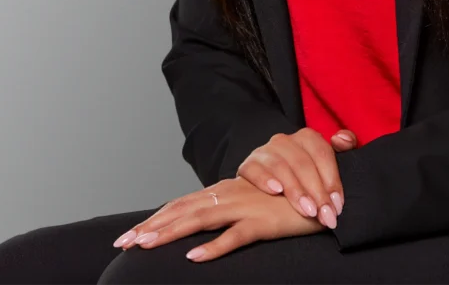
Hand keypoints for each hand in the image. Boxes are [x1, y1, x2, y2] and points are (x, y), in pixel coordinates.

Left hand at [113, 174, 325, 261]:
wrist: (324, 191)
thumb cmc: (291, 202)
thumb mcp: (258, 206)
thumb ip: (235, 213)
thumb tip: (210, 231)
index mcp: (228, 192)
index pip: (185, 204)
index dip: (158, 218)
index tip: (132, 235)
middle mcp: (231, 195)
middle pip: (184, 210)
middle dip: (152, 226)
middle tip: (123, 243)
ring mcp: (246, 207)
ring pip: (201, 219)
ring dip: (172, 233)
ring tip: (146, 246)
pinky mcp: (263, 222)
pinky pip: (236, 236)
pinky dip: (214, 247)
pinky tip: (195, 258)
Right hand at [234, 126, 357, 228]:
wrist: (271, 190)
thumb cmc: (307, 179)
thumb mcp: (327, 165)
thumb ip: (343, 149)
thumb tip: (343, 140)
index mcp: (307, 137)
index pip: (322, 153)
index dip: (332, 179)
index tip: (337, 205)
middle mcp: (285, 140)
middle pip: (303, 163)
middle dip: (316, 192)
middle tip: (324, 215)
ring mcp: (265, 151)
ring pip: (280, 166)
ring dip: (295, 190)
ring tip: (307, 210)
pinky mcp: (248, 164)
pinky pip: (253, 168)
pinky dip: (264, 178)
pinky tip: (275, 191)